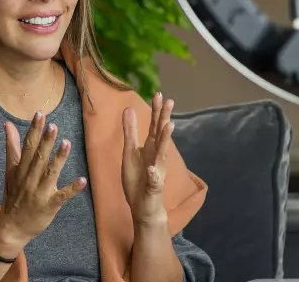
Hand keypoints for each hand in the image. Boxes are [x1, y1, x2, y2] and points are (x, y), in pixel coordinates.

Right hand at [0, 112, 87, 248]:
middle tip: (53, 125)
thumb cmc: (13, 195)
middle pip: (38, 158)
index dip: (34, 131)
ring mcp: (39, 193)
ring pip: (50, 173)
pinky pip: (62, 196)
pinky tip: (82, 180)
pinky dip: (71, 189)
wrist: (12, 226)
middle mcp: (29, 179)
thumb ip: (12, 146)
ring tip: (66, 143)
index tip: (39, 115)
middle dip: (45, 142)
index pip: (27, 147)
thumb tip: (8, 124)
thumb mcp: (10, 170)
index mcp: (20, 169)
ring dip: (58, 159)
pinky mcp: (49, 205)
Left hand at [121, 92, 174, 223]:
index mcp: (150, 148)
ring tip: (169, 126)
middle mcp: (157, 156)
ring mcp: (157, 171)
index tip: (158, 94)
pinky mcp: (153, 186)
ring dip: (165, 140)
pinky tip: (152, 169)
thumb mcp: (129, 152)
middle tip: (169, 101)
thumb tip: (129, 109)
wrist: (144, 205)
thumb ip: (130, 132)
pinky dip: (154, 175)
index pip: (154, 126)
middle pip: (161, 134)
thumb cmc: (137, 178)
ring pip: (162, 154)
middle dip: (164, 118)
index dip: (156, 111)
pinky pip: (154, 180)